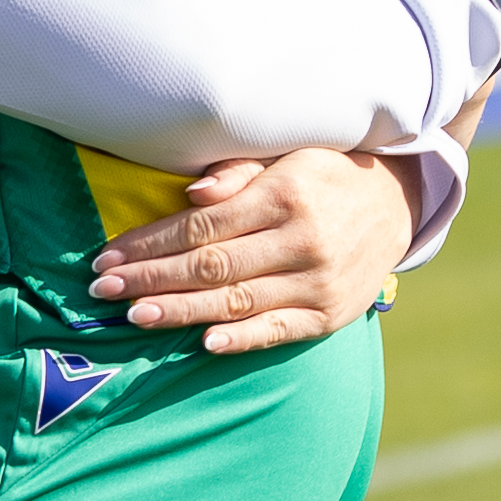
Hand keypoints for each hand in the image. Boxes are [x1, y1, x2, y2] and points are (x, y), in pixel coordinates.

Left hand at [87, 148, 413, 353]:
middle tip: (102, 290)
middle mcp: (300, 241)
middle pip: (210, 266)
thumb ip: (238, 172)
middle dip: (150, 279)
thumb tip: (191, 192)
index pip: (201, 225)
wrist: (398, 203)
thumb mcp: (288, 156)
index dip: (149, 243)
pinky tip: (204, 344)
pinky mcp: (330, 314)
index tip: (107, 257)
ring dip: (180, 312)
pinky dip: (242, 339)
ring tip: (134, 316)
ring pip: (235, 301)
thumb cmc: (326, 174)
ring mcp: (317, 282)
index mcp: (284, 195)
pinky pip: (279, 331)